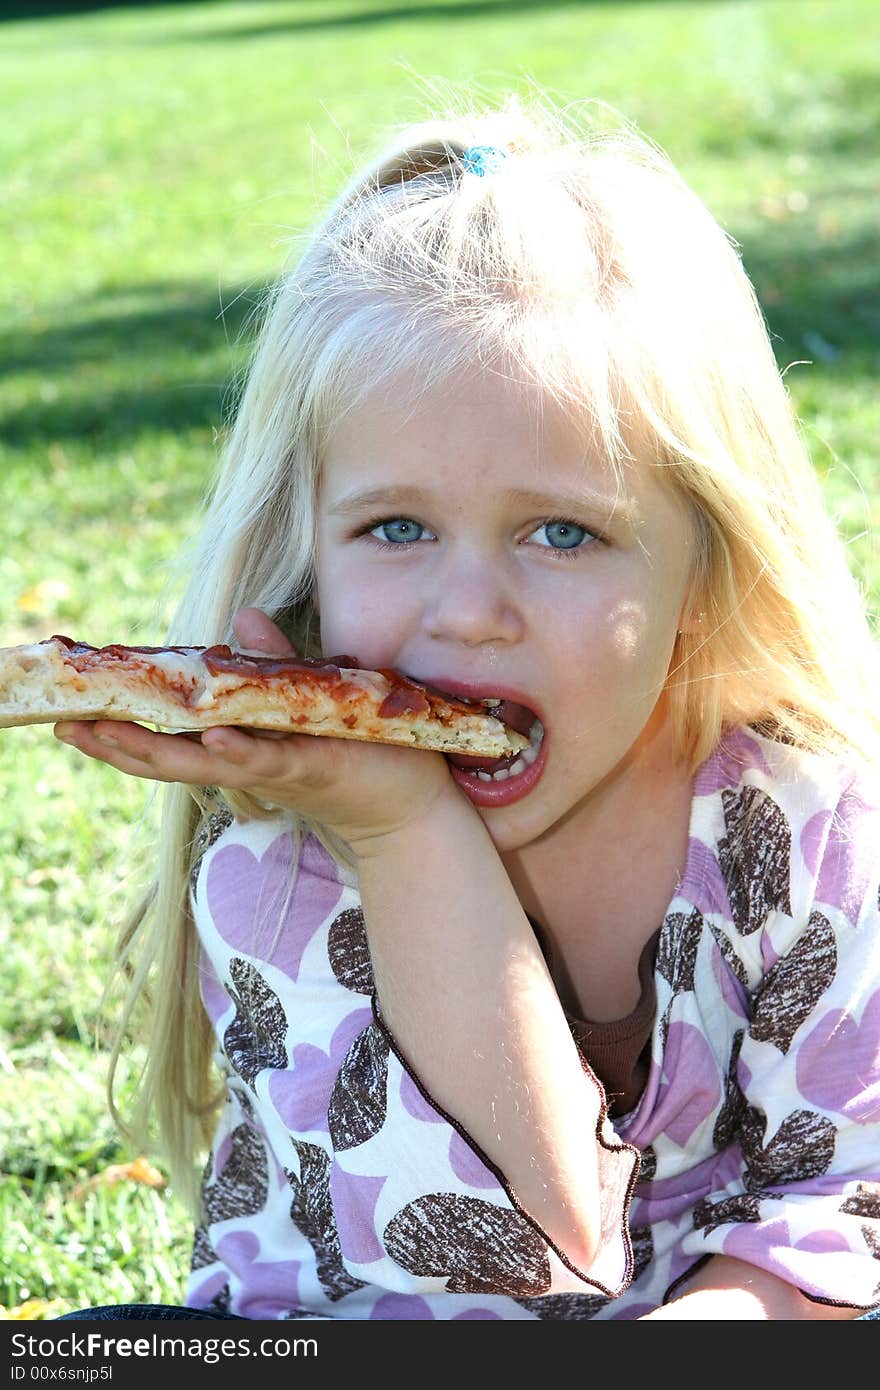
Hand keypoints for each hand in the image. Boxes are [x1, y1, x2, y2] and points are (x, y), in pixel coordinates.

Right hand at [54, 607, 460, 855]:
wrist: (413, 795)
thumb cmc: (358, 746)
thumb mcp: (305, 697)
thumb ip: (270, 664)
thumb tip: (241, 620)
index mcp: (237, 743)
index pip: (169, 737)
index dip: (123, 727)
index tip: (73, 714)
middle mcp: (244, 760)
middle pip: (168, 757)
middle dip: (115, 745)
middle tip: (64, 728)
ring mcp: (273, 768)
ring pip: (203, 764)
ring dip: (153, 752)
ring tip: (105, 736)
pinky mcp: (311, 767)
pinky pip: (266, 760)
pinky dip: (237, 753)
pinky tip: (210, 741)